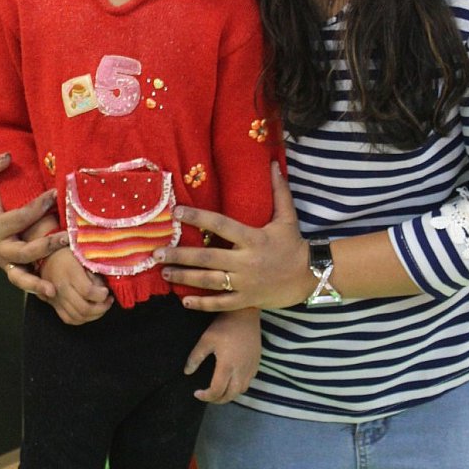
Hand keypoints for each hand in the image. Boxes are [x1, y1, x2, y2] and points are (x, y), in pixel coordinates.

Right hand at [0, 153, 69, 300]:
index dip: (37, 206)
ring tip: (55, 285)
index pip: (18, 218)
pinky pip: (24, 283)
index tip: (56, 194)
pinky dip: (35, 289)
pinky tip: (53, 292)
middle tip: (68, 235)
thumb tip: (6, 157)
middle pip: (22, 251)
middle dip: (45, 244)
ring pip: (20, 275)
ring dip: (38, 280)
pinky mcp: (15, 270)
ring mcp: (6, 262)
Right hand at [40, 247, 113, 325]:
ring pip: (77, 317)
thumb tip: (102, 288)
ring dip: (94, 316)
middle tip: (108, 301)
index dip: (101, 295)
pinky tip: (90, 313)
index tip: (107, 291)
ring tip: (102, 306)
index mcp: (69, 272)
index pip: (87, 291)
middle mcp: (61, 288)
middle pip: (83, 308)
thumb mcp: (83, 255)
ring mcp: (56, 298)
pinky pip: (68, 319)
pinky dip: (82, 319)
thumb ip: (93, 271)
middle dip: (101, 308)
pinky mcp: (54, 305)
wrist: (46, 256)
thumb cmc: (68, 253)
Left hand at [158, 166, 309, 311]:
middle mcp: (246, 261)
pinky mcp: (247, 300)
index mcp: (253, 238)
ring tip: (164, 272)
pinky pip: (221, 304)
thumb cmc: (294, 245)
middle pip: (207, 257)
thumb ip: (278, 191)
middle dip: (180, 255)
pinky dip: (202, 304)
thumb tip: (271, 163)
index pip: (221, 225)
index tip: (177, 213)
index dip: (198, 217)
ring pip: (209, 281)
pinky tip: (184, 300)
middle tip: (157, 252)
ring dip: (184, 277)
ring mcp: (245, 283)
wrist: (311, 276)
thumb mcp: (287, 217)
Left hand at [184, 310, 261, 402]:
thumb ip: (195, 358)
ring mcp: (251, 367)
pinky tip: (231, 380)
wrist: (245, 315)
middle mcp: (241, 370)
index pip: (216, 391)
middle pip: (230, 395)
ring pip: (241, 390)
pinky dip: (238, 386)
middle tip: (207, 396)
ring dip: (229, 394)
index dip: (205, 396)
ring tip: (219, 390)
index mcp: (227, 366)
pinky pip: (248, 381)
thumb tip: (187, 372)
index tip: (197, 393)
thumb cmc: (223, 326)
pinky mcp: (256, 363)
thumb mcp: (206, 340)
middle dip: (217, 400)